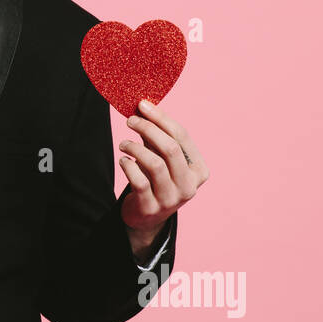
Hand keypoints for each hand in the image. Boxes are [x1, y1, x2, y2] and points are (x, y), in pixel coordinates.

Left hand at [119, 99, 208, 252]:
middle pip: (170, 148)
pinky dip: (128, 166)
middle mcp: (189, 186)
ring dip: (135, 148)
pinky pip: (139, 181)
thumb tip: (144, 105)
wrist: (147, 216)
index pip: (182, 136)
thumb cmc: (157, 179)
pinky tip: (123, 161)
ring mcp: (171, 199)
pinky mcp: (151, 208)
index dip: (161, 118)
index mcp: (199, 170)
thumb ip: (158, 136)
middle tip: (130, 120)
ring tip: (123, 143)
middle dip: (148, 129)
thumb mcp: (163, 158)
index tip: (142, 105)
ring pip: (155, 164)